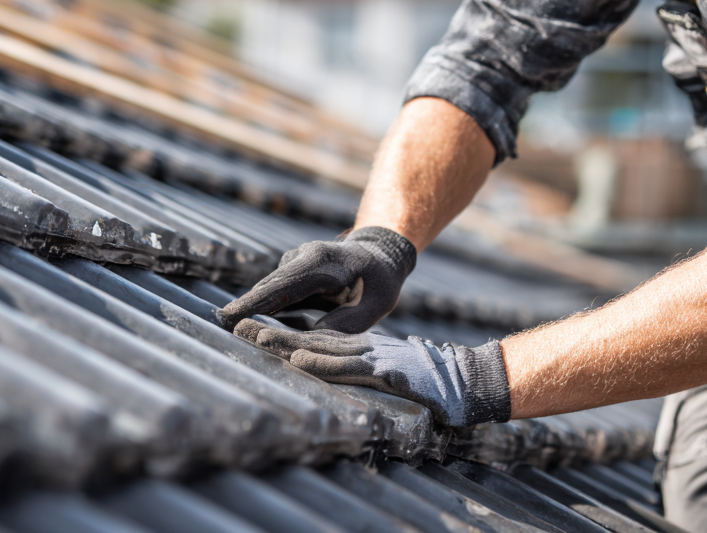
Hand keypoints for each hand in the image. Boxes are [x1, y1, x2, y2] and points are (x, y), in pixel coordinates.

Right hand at [219, 226, 415, 332]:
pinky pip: (275, 293)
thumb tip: (309, 341)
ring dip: (256, 311)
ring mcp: (293, 261)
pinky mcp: (290, 270)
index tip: (229, 316)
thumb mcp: (374, 306)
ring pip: (269, 290)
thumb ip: (345, 324)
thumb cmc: (379, 282)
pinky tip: (263, 326)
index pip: (283, 285)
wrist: (379, 254)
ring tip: (239, 331)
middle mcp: (302, 256)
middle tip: (224, 329)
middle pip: (269, 287)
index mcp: (322, 262)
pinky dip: (268, 309)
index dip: (255, 302)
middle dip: (246, 309)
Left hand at [234, 319, 510, 426]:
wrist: (468, 379)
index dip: (282, 335)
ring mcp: (374, 358)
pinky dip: (322, 362)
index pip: (314, 340)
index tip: (252, 331)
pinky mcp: (386, 371)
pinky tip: (298, 359)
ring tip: (255, 337)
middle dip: (272, 334)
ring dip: (286, 343)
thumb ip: (365, 369)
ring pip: (322, 348)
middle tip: (238, 327)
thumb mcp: (391, 371)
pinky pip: (348, 367)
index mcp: (363, 349)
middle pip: (310, 338)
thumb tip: (336, 368)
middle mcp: (364, 348)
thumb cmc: (432, 381)